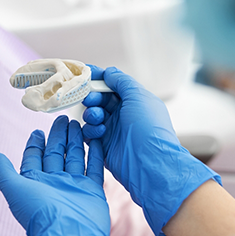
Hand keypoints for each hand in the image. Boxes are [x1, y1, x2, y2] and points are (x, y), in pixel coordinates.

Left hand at [0, 116, 111, 235]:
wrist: (68, 234)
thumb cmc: (38, 212)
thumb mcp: (14, 188)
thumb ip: (4, 171)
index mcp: (35, 182)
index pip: (34, 158)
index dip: (35, 144)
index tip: (38, 130)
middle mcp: (53, 183)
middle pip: (55, 154)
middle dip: (57, 136)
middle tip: (62, 118)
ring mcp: (73, 186)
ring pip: (74, 157)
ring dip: (74, 140)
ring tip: (77, 122)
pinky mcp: (92, 190)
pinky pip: (93, 168)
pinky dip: (94, 153)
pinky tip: (94, 139)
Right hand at [82, 66, 220, 235]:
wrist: (149, 163)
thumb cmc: (148, 128)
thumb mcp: (138, 97)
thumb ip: (121, 81)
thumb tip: (108, 72)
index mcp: (134, 101)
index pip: (112, 85)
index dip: (99, 78)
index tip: (85, 73)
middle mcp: (123, 114)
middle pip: (99, 99)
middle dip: (92, 96)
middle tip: (90, 99)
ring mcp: (112, 129)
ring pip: (92, 115)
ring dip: (91, 113)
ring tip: (97, 118)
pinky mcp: (103, 145)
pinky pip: (89, 132)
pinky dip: (91, 130)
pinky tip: (100, 132)